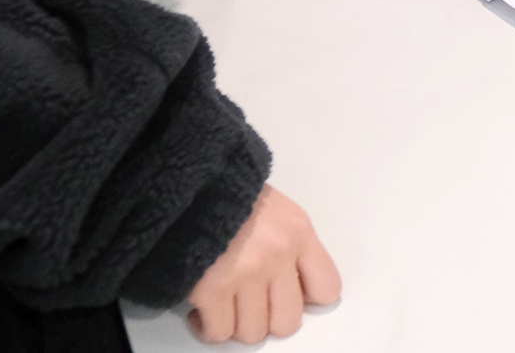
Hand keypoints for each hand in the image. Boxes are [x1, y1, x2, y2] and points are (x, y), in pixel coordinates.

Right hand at [186, 185, 339, 344]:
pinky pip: (219, 332)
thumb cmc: (229, 192)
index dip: (306, 300)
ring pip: (253, 332)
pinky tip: (203, 311)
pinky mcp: (211, 290)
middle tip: (251, 305)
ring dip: (237, 325)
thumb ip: (290, 244)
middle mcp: (278, 257)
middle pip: (287, 321)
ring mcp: (246, 275)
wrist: (187, 182)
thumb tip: (292, 282)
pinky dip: (209, 328)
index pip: (327, 288)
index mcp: (299, 233)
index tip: (287, 296)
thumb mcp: (276, 209)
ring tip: (225, 307)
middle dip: (268, 319)